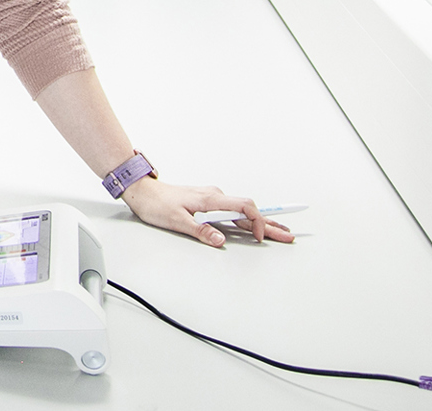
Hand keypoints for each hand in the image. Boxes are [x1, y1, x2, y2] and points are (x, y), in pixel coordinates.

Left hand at [121, 177, 295, 246]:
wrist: (142, 191)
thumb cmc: (156, 203)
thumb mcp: (177, 221)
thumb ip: (200, 231)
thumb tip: (220, 240)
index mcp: (210, 199)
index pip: (244, 208)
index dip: (257, 222)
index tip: (262, 237)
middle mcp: (215, 197)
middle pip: (249, 211)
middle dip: (270, 224)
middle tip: (289, 235)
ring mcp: (212, 199)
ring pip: (242, 212)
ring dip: (261, 223)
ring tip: (280, 232)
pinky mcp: (207, 203)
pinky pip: (232, 212)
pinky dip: (247, 220)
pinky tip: (254, 226)